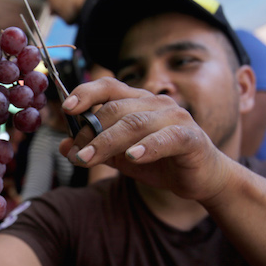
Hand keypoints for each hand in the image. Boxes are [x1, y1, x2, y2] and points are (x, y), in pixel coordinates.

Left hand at [58, 78, 231, 201]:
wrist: (201, 178)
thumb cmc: (160, 162)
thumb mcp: (120, 156)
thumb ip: (95, 148)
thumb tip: (64, 146)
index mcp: (138, 101)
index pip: (109, 87)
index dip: (86, 93)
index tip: (66, 108)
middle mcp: (156, 103)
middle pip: (115, 109)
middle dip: (89, 132)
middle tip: (74, 155)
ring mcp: (175, 118)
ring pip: (135, 123)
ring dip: (107, 142)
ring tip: (87, 159)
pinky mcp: (191, 138)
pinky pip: (167, 138)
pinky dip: (147, 147)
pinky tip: (131, 157)